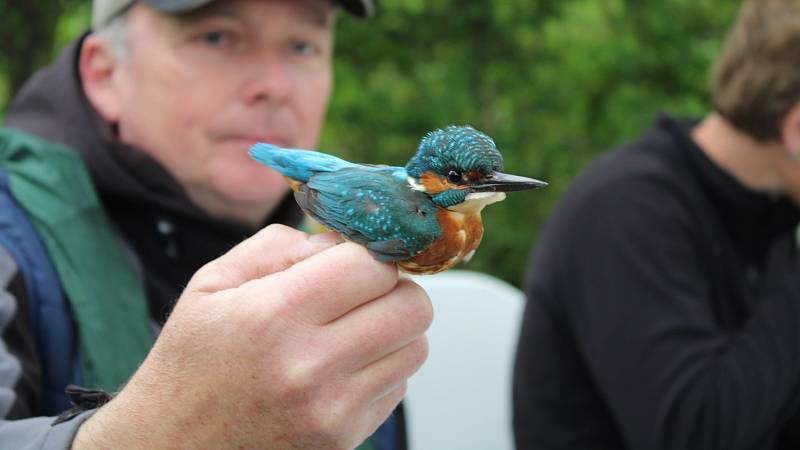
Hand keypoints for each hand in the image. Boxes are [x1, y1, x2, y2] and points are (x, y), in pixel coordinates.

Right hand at [72, 225, 431, 449]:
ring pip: (416, 348)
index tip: (358, 257)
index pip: (373, 266)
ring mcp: (333, 410)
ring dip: (394, 329)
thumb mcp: (212, 283)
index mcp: (274, 315)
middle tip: (365, 290)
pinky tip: (341, 368)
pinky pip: (398, 387)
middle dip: (395, 288)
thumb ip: (280, 246)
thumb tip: (343, 241)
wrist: (170, 447)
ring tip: (351, 330)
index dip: (373, 253)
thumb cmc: (192, 360)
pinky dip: (382, 368)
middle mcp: (311, 366)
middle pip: (412, 307)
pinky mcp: (344, 439)